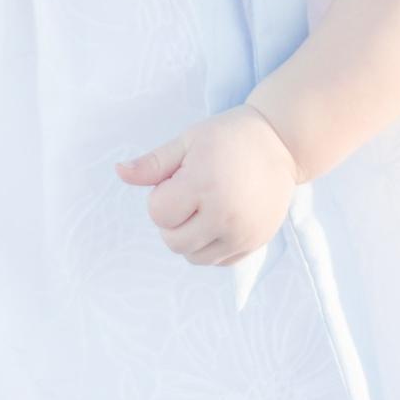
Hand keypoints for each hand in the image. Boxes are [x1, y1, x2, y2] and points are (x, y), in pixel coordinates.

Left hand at [114, 102, 299, 265]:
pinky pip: (218, 261)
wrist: (281, 143)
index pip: (158, 214)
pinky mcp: (256, 242)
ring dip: (190, 237)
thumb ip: (152, 163)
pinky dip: (211, 246)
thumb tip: (119, 172)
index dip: (162, 196)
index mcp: (204, 184)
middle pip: (172, 241)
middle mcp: (225, 214)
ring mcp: (243, 233)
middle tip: (192, 194)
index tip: (181, 178)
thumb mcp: (187, 141)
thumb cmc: (228, 138)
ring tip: (205, 207)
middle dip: (172, 220)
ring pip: (193, 257)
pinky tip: (221, 219)